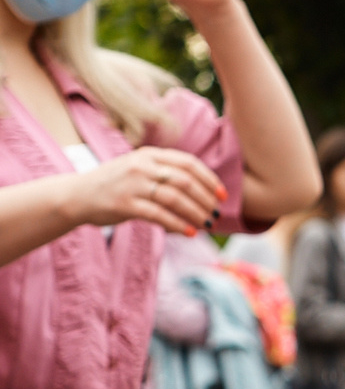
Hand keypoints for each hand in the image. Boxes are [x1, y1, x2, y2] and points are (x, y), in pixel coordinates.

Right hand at [67, 146, 224, 234]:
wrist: (77, 195)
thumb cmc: (115, 185)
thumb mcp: (138, 169)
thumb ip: (165, 173)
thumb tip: (202, 192)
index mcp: (148, 155)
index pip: (188, 163)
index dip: (209, 180)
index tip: (222, 195)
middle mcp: (141, 166)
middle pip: (185, 181)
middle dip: (206, 199)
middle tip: (216, 213)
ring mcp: (132, 184)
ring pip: (175, 198)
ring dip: (196, 213)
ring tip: (207, 224)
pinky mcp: (125, 204)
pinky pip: (159, 215)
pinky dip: (178, 224)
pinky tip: (190, 232)